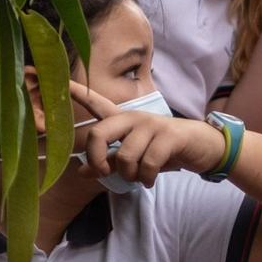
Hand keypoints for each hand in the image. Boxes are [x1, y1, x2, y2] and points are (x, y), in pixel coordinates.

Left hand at [68, 82, 226, 184]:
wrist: (201, 147)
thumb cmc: (163, 151)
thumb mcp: (133, 157)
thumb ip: (108, 162)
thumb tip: (81, 171)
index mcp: (122, 120)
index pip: (96, 103)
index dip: (77, 92)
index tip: (59, 81)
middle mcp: (133, 118)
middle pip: (99, 134)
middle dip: (97, 161)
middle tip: (105, 173)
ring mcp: (151, 125)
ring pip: (124, 157)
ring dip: (130, 175)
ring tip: (140, 176)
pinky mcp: (168, 136)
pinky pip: (147, 164)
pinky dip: (147, 178)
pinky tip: (151, 180)